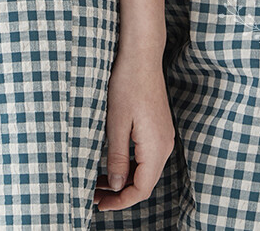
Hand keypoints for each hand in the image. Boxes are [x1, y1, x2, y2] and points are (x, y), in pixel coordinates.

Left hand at [93, 45, 173, 212]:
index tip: (100, 204)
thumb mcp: (117, 123)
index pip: (141, 189)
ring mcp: (164, 136)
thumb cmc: (128, 84)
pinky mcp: (159, 128)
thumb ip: (118, 157)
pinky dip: (131, 165)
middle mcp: (165, 145)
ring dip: (124, 179)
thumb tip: (117, 186)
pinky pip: (147, 157)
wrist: (142, 56)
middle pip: (145, 182)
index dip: (120, 201)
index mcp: (156, 147)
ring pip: (145, 170)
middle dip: (120, 192)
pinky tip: (114, 163)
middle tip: (95, 194)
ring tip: (100, 181)